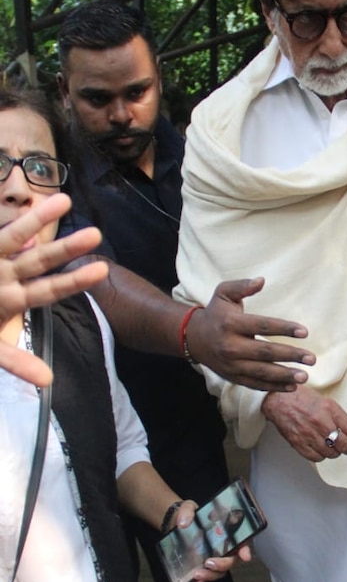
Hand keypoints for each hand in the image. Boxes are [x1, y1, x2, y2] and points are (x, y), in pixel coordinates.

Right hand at [0, 195, 107, 386]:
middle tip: (96, 234)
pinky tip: (20, 204)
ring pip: (14, 238)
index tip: (102, 269)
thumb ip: (15, 361)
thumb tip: (47, 381)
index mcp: (12, 299)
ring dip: (37, 221)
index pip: (48, 290)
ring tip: (62, 200)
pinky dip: (12, 220)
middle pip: (39, 260)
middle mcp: (4, 275)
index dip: (73, 281)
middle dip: (65, 248)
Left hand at [168, 499, 251, 581]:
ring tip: (197, 575)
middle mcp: (224, 547)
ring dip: (211, 576)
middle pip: (232, 560)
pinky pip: (206, 578)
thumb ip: (186, 512)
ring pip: (220, 572)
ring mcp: (214, 558)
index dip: (245, 549)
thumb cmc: (189, 514)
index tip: (245, 555)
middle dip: (223, 564)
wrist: (175, 525)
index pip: (242, 541)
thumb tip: (183, 523)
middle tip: (209, 563)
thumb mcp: (187, 508)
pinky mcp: (202, 566)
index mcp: (227, 532)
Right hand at [186, 277, 315, 390]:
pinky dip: (274, 387)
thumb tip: (262, 280)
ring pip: (261, 372)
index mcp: (230, 323)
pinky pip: (255, 384)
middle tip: (311, 358)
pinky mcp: (233, 377)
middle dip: (290, 356)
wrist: (194, 339)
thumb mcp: (224, 293)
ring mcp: (232, 365)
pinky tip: (291, 386)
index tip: (304, 332)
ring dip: (284, 376)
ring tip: (305, 376)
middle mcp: (230, 346)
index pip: (261, 326)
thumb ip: (242, 286)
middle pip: (264, 352)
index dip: (283, 328)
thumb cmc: (216, 313)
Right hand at [262, 386, 346, 462]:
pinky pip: (316, 457)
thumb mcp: (325, 401)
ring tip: (333, 447)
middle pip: (344, 445)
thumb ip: (338, 416)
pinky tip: (321, 449)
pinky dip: (321, 456)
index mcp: (330, 409)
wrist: (278, 400)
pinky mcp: (299, 443)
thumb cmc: (301, 398)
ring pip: (331, 453)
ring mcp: (309, 434)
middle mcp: (321, 422)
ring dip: (335, 452)